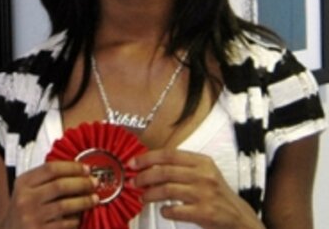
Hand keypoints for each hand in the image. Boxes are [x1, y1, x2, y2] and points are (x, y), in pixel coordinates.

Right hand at [0, 161, 98, 228]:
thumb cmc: (22, 211)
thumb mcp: (26, 190)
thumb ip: (45, 180)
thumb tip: (77, 171)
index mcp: (23, 183)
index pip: (50, 168)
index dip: (72, 167)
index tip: (86, 169)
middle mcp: (25, 199)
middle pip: (60, 185)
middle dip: (82, 183)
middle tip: (94, 183)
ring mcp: (32, 217)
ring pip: (65, 205)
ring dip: (84, 201)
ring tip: (94, 199)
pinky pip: (65, 224)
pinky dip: (76, 219)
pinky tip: (81, 216)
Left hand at [130, 149, 262, 228]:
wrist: (239, 217)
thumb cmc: (217, 194)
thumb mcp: (204, 173)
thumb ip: (181, 167)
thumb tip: (149, 165)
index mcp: (202, 162)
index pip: (169, 154)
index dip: (147, 158)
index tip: (133, 163)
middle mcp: (204, 175)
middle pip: (165, 171)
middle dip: (144, 176)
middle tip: (133, 182)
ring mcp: (205, 194)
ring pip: (167, 189)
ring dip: (150, 194)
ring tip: (143, 197)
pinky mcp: (205, 213)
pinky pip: (175, 210)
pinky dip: (164, 211)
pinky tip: (163, 211)